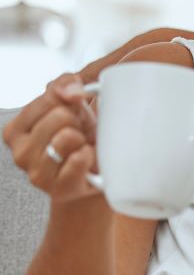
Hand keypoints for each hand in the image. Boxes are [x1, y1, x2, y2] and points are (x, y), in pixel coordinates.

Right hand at [2, 74, 99, 204]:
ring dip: (83, 139)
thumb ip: (66, 84)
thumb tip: (70, 90)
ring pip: (67, 137)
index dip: (70, 103)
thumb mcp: (72, 104)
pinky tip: (87, 159)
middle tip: (79, 135)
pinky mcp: (59, 189)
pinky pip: (78, 160)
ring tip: (81, 148)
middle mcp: (20, 152)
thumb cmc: (80, 135)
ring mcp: (37, 174)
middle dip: (78, 122)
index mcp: (16, 129)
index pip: (49, 98)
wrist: (97, 170)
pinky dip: (89, 156)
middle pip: (60, 115)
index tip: (72, 115)